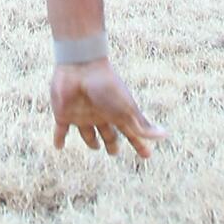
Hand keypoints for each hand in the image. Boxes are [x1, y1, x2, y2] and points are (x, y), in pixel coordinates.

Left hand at [50, 59, 167, 159]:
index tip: (147, 155)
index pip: (130, 133)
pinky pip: (60, 130)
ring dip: (90, 141)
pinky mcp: (64, 115)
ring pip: (87, 133)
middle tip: (114, 152)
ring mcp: (82, 115)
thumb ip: (142, 125)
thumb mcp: (126, 108)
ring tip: (94, 146)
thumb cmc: (107, 87)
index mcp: (116, 114)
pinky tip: (58, 146)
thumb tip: (165, 135)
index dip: (138, 145)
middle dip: (112, 143)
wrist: (80, 67)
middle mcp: (101, 115)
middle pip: (108, 134)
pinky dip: (59, 138)